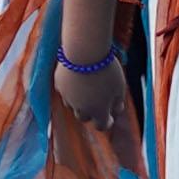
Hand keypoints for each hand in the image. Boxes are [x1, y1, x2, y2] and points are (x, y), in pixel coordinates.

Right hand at [44, 39, 145, 166]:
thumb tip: (116, 111)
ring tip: (87, 88)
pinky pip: (65, 91)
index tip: (110, 117)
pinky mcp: (59, 85)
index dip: (106, 122)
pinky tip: (77, 78)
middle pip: (84, 117)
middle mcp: (81, 108)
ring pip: (72, 105)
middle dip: (91, 113)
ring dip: (79, 101)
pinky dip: (71, 89)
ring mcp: (68, 97)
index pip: (101, 126)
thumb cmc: (107, 70)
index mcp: (98, 110)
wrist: (85, 52)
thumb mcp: (120, 87)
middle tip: (98, 102)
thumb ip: (118, 102)